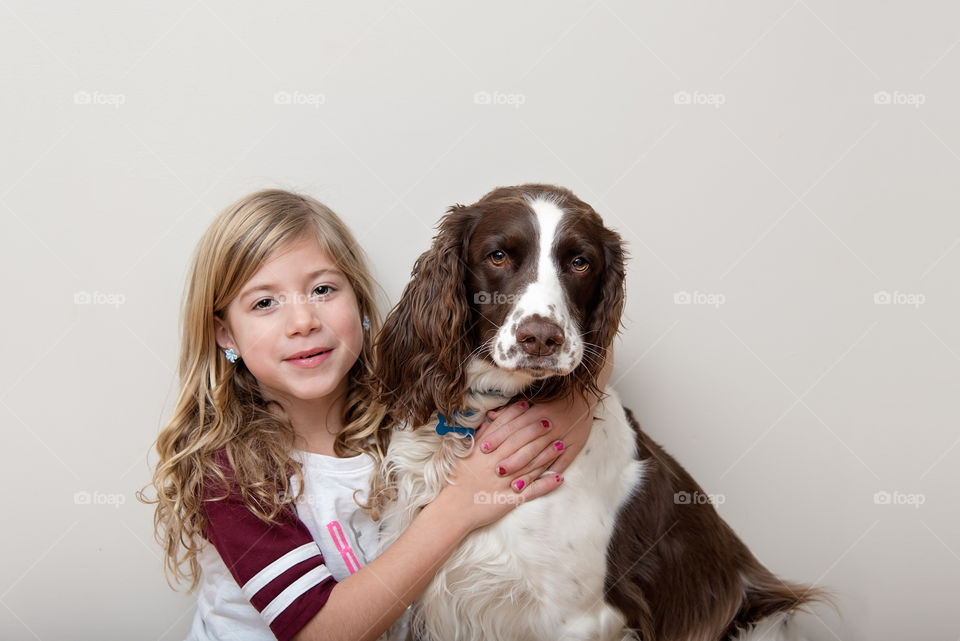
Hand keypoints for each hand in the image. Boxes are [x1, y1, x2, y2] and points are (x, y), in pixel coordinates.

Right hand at [434, 421, 563, 531]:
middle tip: (551, 421)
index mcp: (484, 451)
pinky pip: (532, 491)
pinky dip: (546, 484)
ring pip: (530, 465)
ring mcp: (505, 482)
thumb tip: (491, 418)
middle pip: (520, 443)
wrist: (453, 508)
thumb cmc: (457, 479)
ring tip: (561, 445)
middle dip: (537, 431)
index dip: (517, 416)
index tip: (530, 406)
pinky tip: (559, 478)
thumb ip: (480, 436)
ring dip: (547, 455)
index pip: (504, 429)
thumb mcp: (466, 454)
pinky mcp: (511, 499)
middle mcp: (496, 464)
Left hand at [478, 354, 613, 491]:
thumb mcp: (532, 400)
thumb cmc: (552, 399)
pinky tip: (538, 485)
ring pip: (544, 456)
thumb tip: (490, 416)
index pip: (514, 426)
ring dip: (528, 472)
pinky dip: (550, 474)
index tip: (484, 448)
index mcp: (537, 411)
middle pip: (528, 443)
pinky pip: (562, 463)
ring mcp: (564, 436)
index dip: (498, 437)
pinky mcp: (575, 446)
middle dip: (512, 458)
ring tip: (514, 486)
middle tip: (496, 470)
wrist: (583, 396)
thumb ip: (511, 410)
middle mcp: (550, 424)